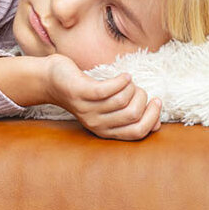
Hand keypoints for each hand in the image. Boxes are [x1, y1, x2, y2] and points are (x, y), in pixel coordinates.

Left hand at [43, 54, 161, 140]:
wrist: (51, 80)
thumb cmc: (86, 92)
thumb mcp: (108, 109)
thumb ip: (129, 117)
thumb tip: (157, 124)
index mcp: (105, 130)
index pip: (137, 133)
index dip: (152, 118)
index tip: (156, 101)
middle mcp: (96, 124)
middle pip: (133, 115)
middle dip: (143, 98)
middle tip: (137, 88)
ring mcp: (87, 109)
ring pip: (123, 100)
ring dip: (131, 87)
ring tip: (126, 81)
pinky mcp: (81, 93)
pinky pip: (108, 89)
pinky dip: (121, 80)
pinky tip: (123, 76)